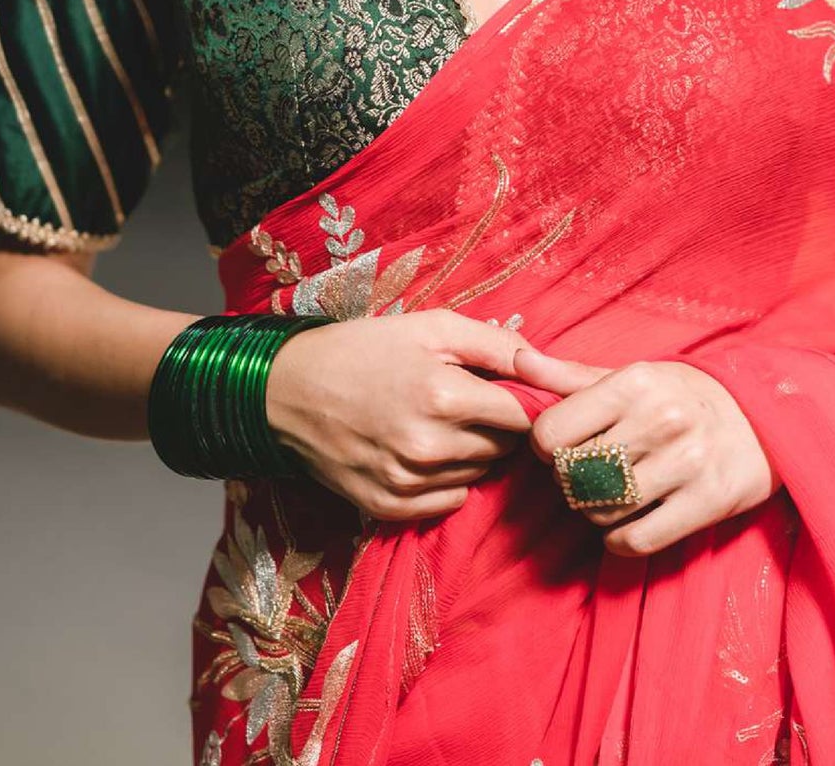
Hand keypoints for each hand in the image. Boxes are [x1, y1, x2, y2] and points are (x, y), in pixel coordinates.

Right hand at [265, 309, 531, 522]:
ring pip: (480, 475)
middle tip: (476, 399)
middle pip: (504, 447)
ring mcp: (406, 483)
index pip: (524, 416)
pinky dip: (451, 479)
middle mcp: (428, 447)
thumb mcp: (432, 326)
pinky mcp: (388, 507)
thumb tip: (546, 366)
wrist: (288, 389)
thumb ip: (495, 343)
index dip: (532, 402)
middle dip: (502, 424)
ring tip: (447, 420)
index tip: (526, 392)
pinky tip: (430, 450)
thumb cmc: (365, 349)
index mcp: (443, 396)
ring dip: (477, 452)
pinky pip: (450, 503)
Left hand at [514, 345, 790, 555]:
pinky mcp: (707, 502)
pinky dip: (618, 539)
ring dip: (594, 511)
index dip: (545, 446)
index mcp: (635, 382)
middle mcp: (660, 420)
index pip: (552, 432)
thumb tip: (516, 362)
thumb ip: (569, 376)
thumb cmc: (682, 395)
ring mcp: (686, 464)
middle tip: (584, 473)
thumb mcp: (631, 376)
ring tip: (608, 494)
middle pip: (572, 475)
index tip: (559, 447)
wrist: (764, 418)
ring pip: (600, 510)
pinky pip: (635, 540)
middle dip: (568, 480)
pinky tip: (626, 522)